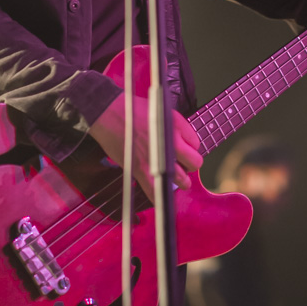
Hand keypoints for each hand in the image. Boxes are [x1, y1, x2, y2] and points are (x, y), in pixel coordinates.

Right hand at [88, 93, 202, 201]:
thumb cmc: (132, 109)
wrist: (110, 113)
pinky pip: (157, 191)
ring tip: (177, 181)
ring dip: (181, 181)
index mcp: (177, 124)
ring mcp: (159, 158)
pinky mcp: (143, 170)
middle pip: (195, 162)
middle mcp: (172, 142)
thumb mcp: (161, 110)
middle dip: (189, 165)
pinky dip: (161, 196)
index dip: (189, 147)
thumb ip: (173, 127)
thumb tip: (180, 142)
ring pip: (182, 179)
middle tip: (181, 164)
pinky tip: (162, 194)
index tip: (182, 148)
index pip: (196, 143)